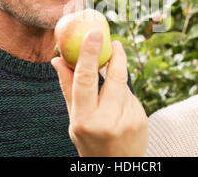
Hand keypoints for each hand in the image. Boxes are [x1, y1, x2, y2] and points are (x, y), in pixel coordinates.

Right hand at [51, 31, 147, 156]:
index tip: (94, 34)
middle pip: (114, 77)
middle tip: (114, 41)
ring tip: (109, 99)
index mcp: (84, 119)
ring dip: (116, 83)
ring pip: (123, 86)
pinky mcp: (141, 119)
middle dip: (116, 56)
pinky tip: (119, 111)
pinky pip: (131, 96)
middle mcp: (107, 120)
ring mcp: (128, 120)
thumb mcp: (74, 119)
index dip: (90, 54)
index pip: (86, 80)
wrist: (116, 167)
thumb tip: (56, 59)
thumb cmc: (89, 141)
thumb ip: (68, 88)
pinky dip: (123, 96)